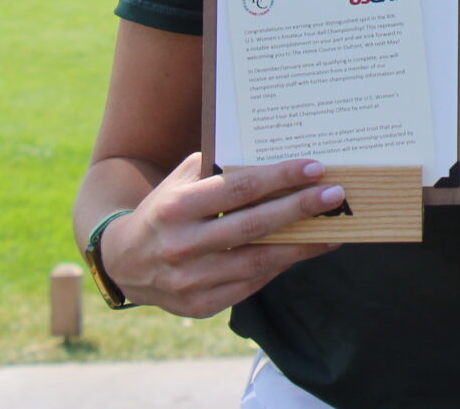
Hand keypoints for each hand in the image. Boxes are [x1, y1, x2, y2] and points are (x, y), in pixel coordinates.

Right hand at [97, 153, 343, 316]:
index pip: (238, 189)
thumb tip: (275, 154)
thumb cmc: (165, 209)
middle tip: (335, 195)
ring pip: (257, 263)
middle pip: (252, 227)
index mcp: (176, 208)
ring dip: (300, 245)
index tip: (315, 168)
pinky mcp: (199, 306)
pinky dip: (280, 268)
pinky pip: (250, 286)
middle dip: (298, 209)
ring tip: (333, 229)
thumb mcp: (181, 181)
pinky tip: (305, 252)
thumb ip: (220, 167)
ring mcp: (189, 281)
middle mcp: (181, 247)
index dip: (279, 178)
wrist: (124, 261)